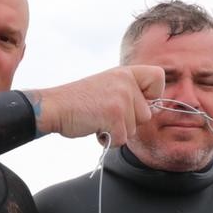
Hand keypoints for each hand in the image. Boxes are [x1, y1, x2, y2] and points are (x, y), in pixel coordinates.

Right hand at [33, 66, 163, 145]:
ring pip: (133, 129)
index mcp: (125, 72)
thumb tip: (155, 108)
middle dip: (127, 122)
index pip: (158, 77)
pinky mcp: (115, 115)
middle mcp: (126, 82)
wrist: (54, 107)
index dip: (153, 94)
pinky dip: (108, 140)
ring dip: (116, 132)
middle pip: (146, 115)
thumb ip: (129, 92)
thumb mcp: (108, 87)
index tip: (137, 100)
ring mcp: (121, 98)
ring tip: (97, 119)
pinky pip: (122, 139)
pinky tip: (94, 127)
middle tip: (104, 113)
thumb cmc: (79, 102)